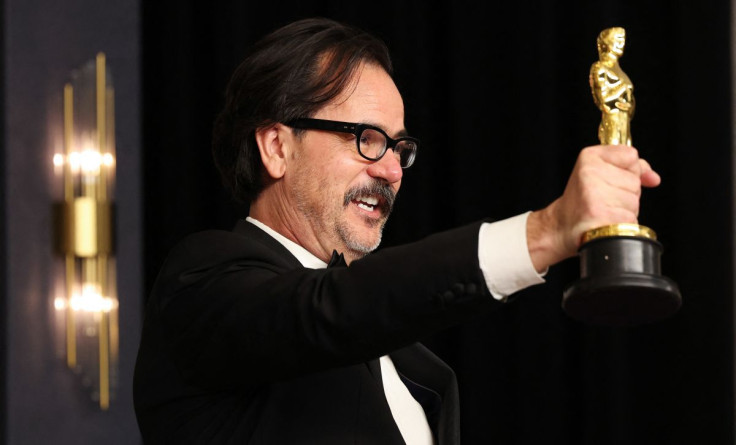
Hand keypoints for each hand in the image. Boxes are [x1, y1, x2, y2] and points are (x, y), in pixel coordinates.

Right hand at [527, 145, 659, 271]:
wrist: (561, 226)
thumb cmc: (582, 200)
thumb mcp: (599, 172)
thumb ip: (629, 167)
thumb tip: (653, 178)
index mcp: (589, 157)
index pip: (631, 156)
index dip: (626, 172)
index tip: (608, 180)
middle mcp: (590, 173)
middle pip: (634, 182)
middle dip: (625, 194)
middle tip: (603, 199)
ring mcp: (594, 194)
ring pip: (634, 201)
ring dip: (624, 210)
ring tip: (603, 211)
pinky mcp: (601, 215)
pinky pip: (630, 219)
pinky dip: (622, 225)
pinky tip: (604, 223)